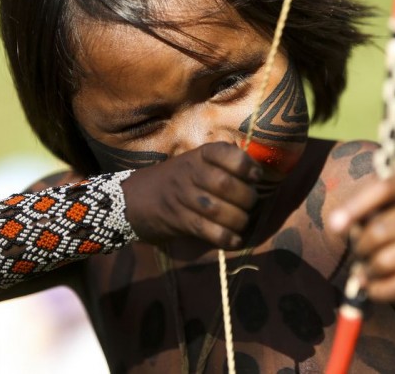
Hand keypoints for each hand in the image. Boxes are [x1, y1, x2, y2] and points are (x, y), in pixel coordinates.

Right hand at [122, 142, 261, 249]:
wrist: (136, 198)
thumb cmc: (178, 179)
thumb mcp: (197, 162)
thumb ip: (224, 164)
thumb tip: (258, 171)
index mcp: (200, 155)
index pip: (225, 153)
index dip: (245, 165)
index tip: (256, 175)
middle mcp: (190, 172)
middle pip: (225, 184)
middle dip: (246, 197)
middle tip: (251, 203)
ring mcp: (182, 196)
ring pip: (217, 209)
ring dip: (238, 219)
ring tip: (242, 221)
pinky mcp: (177, 220)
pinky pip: (205, 230)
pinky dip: (225, 238)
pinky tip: (234, 240)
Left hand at [329, 173, 394, 306]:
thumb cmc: (386, 216)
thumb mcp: (372, 204)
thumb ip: (355, 210)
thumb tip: (337, 225)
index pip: (383, 190)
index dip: (355, 207)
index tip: (334, 226)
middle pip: (380, 230)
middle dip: (359, 245)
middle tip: (358, 249)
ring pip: (386, 262)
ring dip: (367, 269)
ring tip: (367, 266)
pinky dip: (379, 290)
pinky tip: (373, 285)